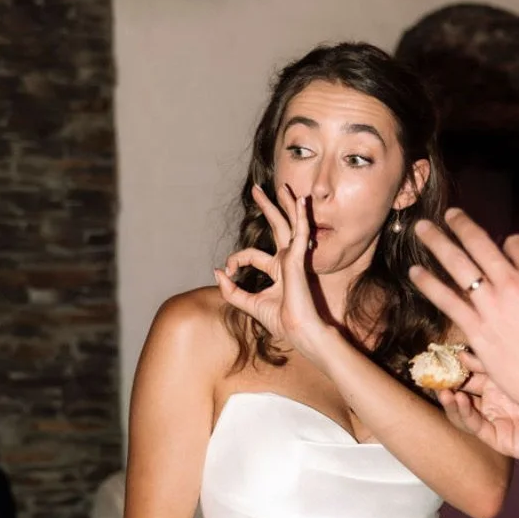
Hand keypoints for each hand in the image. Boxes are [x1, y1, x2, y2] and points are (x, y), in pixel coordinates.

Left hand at [214, 186, 329, 361]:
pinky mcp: (298, 259)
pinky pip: (301, 232)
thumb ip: (231, 290)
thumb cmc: (280, 321)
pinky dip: (300, 216)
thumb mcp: (247, 303)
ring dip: (283, 204)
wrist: (298, 331)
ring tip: (280, 186)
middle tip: (257, 189)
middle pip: (276, 227)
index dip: (235, 259)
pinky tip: (300, 200)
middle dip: (267, 207)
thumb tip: (217, 271)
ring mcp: (294, 258)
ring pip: (288, 224)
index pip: (252, 255)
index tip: (228, 272)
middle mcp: (287, 260)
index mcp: (278, 270)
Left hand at [410, 209, 518, 419]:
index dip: (509, 242)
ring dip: (438, 244)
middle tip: (449, 214)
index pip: (517, 244)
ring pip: (459, 265)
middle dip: (462, 226)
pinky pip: (447, 299)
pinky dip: (429, 283)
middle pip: (482, 245)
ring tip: (423, 230)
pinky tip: (416, 272)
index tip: (503, 245)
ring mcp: (492, 305)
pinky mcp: (476, 328)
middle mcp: (513, 284)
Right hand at [438, 361, 518, 462]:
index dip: (457, 367)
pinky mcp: (497, 436)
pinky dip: (463, 413)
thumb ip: (489, 358)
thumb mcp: (514, 363)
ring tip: (443, 390)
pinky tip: (457, 400)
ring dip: (451, 401)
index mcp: (500, 381)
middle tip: (435, 376)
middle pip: (463, 392)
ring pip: (463, 412)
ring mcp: (494, 418)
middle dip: (449, 385)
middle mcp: (494, 400)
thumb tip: (464, 350)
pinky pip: (475, 425)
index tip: (445, 357)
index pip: (471, 373)